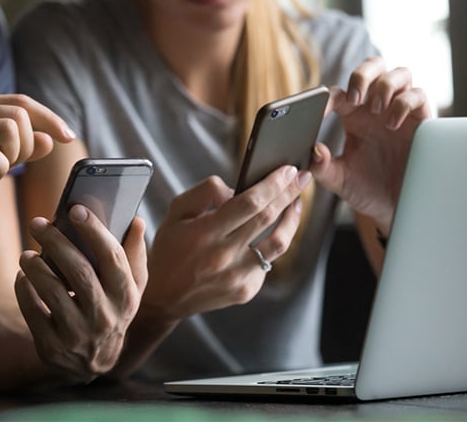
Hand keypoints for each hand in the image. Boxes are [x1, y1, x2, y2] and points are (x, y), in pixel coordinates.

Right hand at [0, 94, 74, 228]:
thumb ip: (18, 148)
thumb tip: (50, 140)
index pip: (22, 102)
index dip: (50, 118)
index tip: (68, 137)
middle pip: (20, 114)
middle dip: (29, 144)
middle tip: (13, 164)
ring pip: (10, 128)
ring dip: (15, 155)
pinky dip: (0, 169)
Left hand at [15, 206, 146, 383]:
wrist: (96, 362)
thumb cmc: (113, 309)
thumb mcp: (130, 287)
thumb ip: (134, 254)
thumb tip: (136, 221)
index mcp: (126, 296)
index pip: (112, 257)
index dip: (94, 231)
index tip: (75, 209)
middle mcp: (105, 316)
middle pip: (79, 271)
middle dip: (56, 242)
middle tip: (38, 223)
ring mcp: (78, 334)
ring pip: (53, 292)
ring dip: (36, 268)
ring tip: (26, 254)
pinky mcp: (53, 346)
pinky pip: (33, 312)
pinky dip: (25, 291)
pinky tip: (23, 276)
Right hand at [142, 169, 310, 323]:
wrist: (164, 296)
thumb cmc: (169, 249)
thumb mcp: (175, 212)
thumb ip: (205, 192)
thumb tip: (236, 189)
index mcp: (204, 233)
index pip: (249, 203)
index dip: (273, 184)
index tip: (288, 170)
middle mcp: (223, 256)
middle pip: (268, 218)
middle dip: (289, 193)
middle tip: (302, 177)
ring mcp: (237, 276)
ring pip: (279, 243)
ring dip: (292, 220)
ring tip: (296, 204)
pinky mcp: (245, 291)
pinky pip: (267, 262)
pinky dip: (271, 244)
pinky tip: (270, 233)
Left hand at [310, 57, 431, 233]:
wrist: (394, 207)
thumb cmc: (365, 189)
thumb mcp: (339, 180)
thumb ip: (322, 167)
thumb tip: (313, 150)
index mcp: (352, 116)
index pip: (337, 94)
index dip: (326, 98)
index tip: (320, 112)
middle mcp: (376, 108)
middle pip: (372, 67)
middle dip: (363, 74)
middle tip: (356, 98)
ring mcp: (399, 110)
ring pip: (398, 73)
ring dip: (384, 86)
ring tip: (375, 110)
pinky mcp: (421, 120)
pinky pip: (418, 95)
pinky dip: (404, 103)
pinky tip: (392, 124)